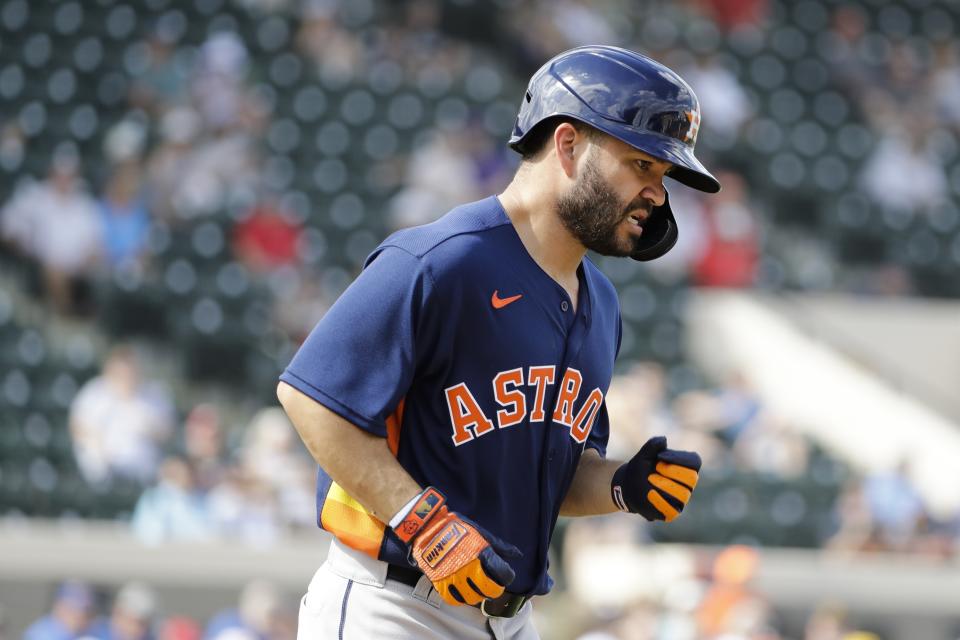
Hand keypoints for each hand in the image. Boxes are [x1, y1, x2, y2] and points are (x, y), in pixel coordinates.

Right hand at [393, 488, 520, 605]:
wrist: (427, 527)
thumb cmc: (456, 528)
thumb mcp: (480, 531)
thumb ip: (499, 545)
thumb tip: (517, 554)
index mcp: (482, 553)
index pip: (504, 574)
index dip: (507, 577)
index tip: (504, 575)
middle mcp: (470, 567)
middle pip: (490, 590)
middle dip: (494, 590)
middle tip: (492, 586)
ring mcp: (455, 576)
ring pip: (474, 598)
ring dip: (478, 595)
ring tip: (476, 588)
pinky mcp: (441, 582)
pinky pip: (454, 600)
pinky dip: (460, 599)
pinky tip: (462, 592)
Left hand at [611, 436, 700, 521]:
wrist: (626, 486)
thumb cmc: (639, 469)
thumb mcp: (643, 455)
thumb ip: (652, 445)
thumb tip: (663, 440)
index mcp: (684, 467)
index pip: (695, 461)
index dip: (679, 458)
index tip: (660, 456)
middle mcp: (686, 484)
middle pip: (691, 477)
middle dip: (672, 471)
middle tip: (656, 469)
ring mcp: (680, 499)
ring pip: (683, 494)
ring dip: (664, 485)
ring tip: (650, 480)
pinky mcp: (671, 512)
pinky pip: (672, 509)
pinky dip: (659, 500)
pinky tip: (649, 493)